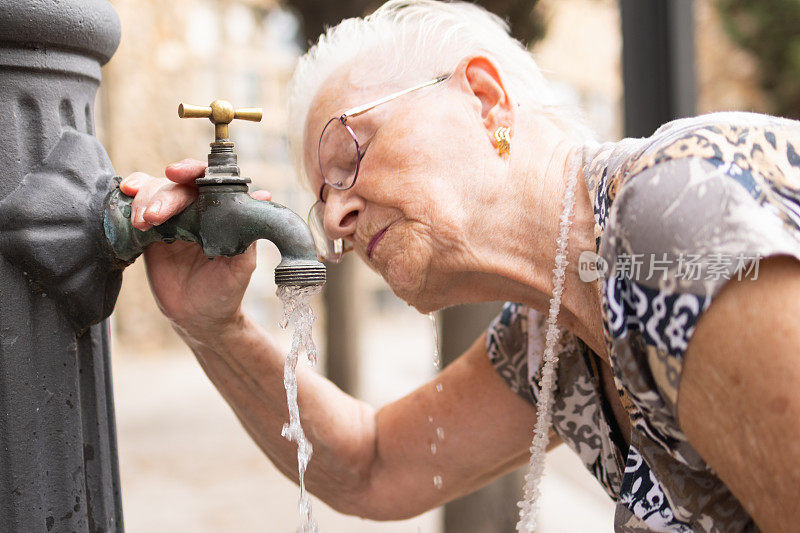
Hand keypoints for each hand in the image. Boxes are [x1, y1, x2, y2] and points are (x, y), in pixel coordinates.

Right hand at [119, 159, 272, 340]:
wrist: (199, 319)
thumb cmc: (226, 291)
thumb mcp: (242, 264)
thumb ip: (248, 233)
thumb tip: (262, 196)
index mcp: (219, 213)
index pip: (205, 181)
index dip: (191, 170)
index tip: (177, 173)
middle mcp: (195, 211)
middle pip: (175, 186)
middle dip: (162, 196)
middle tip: (156, 216)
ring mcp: (171, 221)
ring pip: (153, 192)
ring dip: (144, 200)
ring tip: (143, 223)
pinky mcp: (149, 235)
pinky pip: (135, 210)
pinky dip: (128, 201)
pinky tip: (125, 198)